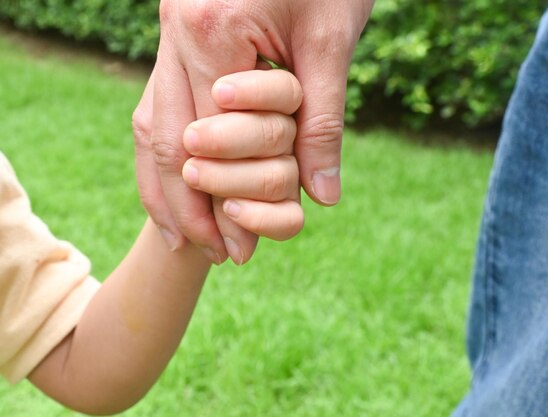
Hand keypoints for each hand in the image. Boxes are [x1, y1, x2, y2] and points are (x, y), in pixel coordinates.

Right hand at [132, 0, 373, 261]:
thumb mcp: (332, 40)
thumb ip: (323, 120)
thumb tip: (321, 195)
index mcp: (213, 29)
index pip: (210, 142)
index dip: (223, 202)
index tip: (243, 248)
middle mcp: (176, 31)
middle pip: (165, 139)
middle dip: (188, 205)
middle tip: (215, 254)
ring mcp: (169, 31)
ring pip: (148, 124)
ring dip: (167, 185)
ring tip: (189, 236)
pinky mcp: (176, 34)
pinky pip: (156, 103)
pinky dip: (163, 151)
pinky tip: (179, 183)